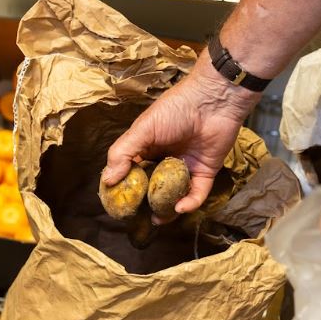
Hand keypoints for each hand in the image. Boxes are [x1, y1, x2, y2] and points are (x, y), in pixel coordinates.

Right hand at [103, 51, 260, 222]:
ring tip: (157, 219)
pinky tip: (179, 207)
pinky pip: (197, 193)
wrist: (213, 100)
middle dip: (146, 203)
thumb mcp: (143, 129)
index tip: (118, 204)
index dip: (126, 188)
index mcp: (147, 148)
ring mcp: (186, 167)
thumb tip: (107, 181)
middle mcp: (165, 160)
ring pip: (175, 195)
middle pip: (153, 187)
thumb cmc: (175, 109)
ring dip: (167, 208)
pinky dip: (189, 202)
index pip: (133, 173)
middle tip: (138, 217)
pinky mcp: (206, 172)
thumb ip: (123, 153)